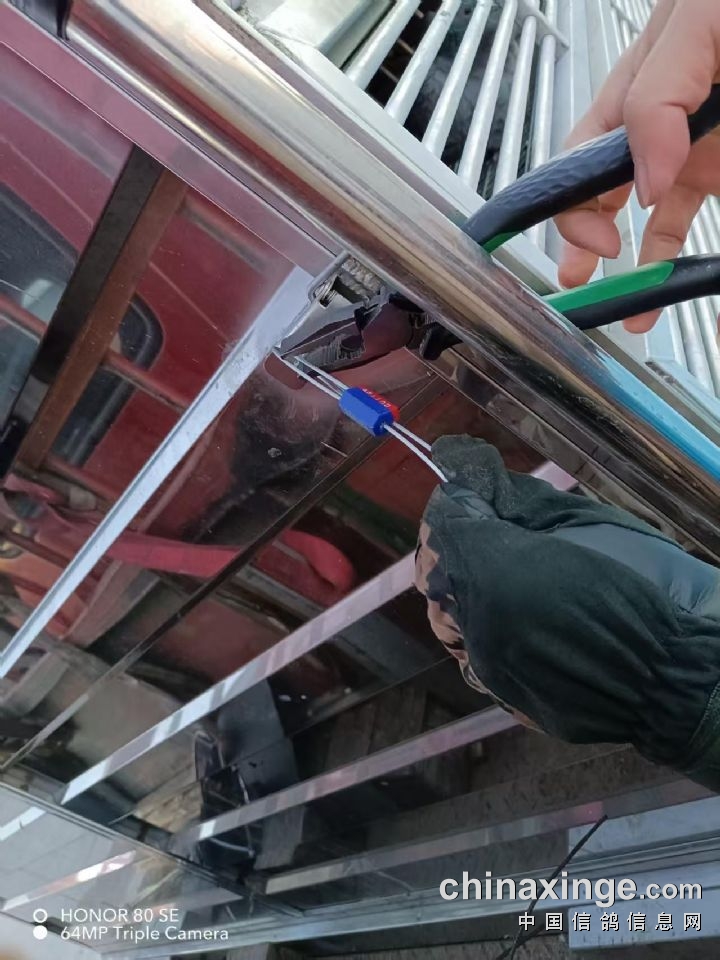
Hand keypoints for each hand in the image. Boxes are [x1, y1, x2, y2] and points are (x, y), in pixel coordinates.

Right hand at [555, 0, 719, 331]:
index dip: (575, 211)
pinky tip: (700, 297)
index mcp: (634, 95)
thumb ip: (657, 96)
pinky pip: (710, 235)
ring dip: (647, 275)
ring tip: (637, 316)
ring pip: (661, 227)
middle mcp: (663, 132)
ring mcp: (701, 157)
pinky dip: (704, 273)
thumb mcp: (693, 21)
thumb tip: (643, 182)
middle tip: (587, 290)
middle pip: (608, 203)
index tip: (600, 243)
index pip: (579, 164)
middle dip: (590, 253)